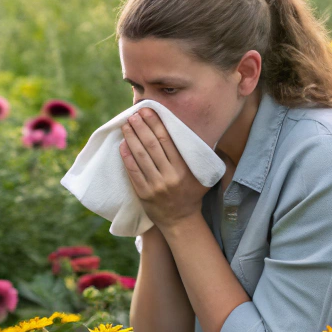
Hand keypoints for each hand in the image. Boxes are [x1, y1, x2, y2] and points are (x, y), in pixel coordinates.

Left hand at [119, 107, 207, 231]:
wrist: (181, 221)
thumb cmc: (192, 194)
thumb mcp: (204, 176)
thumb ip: (204, 157)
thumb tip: (209, 135)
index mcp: (183, 169)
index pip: (167, 141)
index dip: (156, 124)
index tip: (148, 111)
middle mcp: (169, 176)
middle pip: (151, 145)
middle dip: (141, 127)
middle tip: (134, 114)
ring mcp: (155, 185)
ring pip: (140, 157)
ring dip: (131, 138)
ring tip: (126, 125)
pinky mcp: (143, 193)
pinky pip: (133, 172)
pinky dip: (126, 157)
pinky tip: (122, 145)